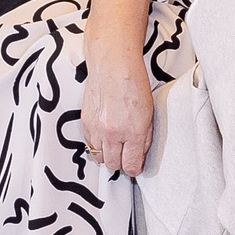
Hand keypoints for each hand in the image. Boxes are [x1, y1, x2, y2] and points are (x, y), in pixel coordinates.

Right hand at [79, 50, 155, 177]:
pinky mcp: (85, 123)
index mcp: (133, 132)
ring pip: (99, 158)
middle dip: (120, 163)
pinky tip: (104, 134)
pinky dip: (97, 143)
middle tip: (125, 155)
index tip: (134, 166)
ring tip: (114, 144)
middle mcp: (114, 134)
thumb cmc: (134, 84)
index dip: (133, 169)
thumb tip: (138, 157)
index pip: (130, 165)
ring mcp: (97, 129)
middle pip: (113, 165)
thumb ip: (144, 139)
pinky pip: (89, 144)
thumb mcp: (149, 114)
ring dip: (107, 155)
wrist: (113, 66)